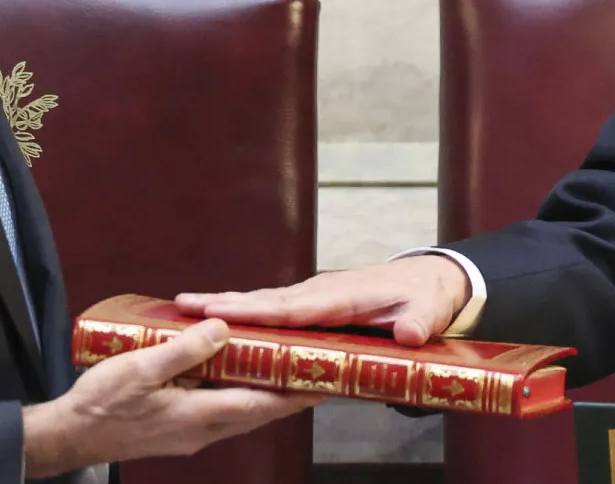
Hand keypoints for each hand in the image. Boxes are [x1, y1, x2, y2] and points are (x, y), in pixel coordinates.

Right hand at [21, 318, 320, 476]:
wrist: (70, 436)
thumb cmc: (103, 404)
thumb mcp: (142, 369)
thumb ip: (186, 350)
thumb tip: (225, 328)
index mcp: (202, 415)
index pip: (262, 405)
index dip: (295, 394)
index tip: (324, 382)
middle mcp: (204, 430)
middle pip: (258, 412)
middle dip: (288, 394)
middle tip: (315, 370)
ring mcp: (192, 434)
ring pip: (240, 413)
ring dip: (264, 394)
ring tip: (286, 369)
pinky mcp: (179, 430)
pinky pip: (220, 411)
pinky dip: (236, 394)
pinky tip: (235, 375)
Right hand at [174, 256, 472, 346]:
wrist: (428, 279)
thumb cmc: (425, 298)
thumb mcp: (429, 311)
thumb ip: (419, 323)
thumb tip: (409, 334)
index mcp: (343, 296)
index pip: (296, 307)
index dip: (261, 312)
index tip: (227, 313)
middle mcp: (321, 292)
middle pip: (268, 300)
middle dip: (227, 303)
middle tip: (185, 304)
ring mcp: (314, 294)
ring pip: (265, 300)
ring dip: (227, 303)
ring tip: (186, 306)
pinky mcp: (312, 301)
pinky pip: (273, 306)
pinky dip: (245, 308)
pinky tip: (220, 315)